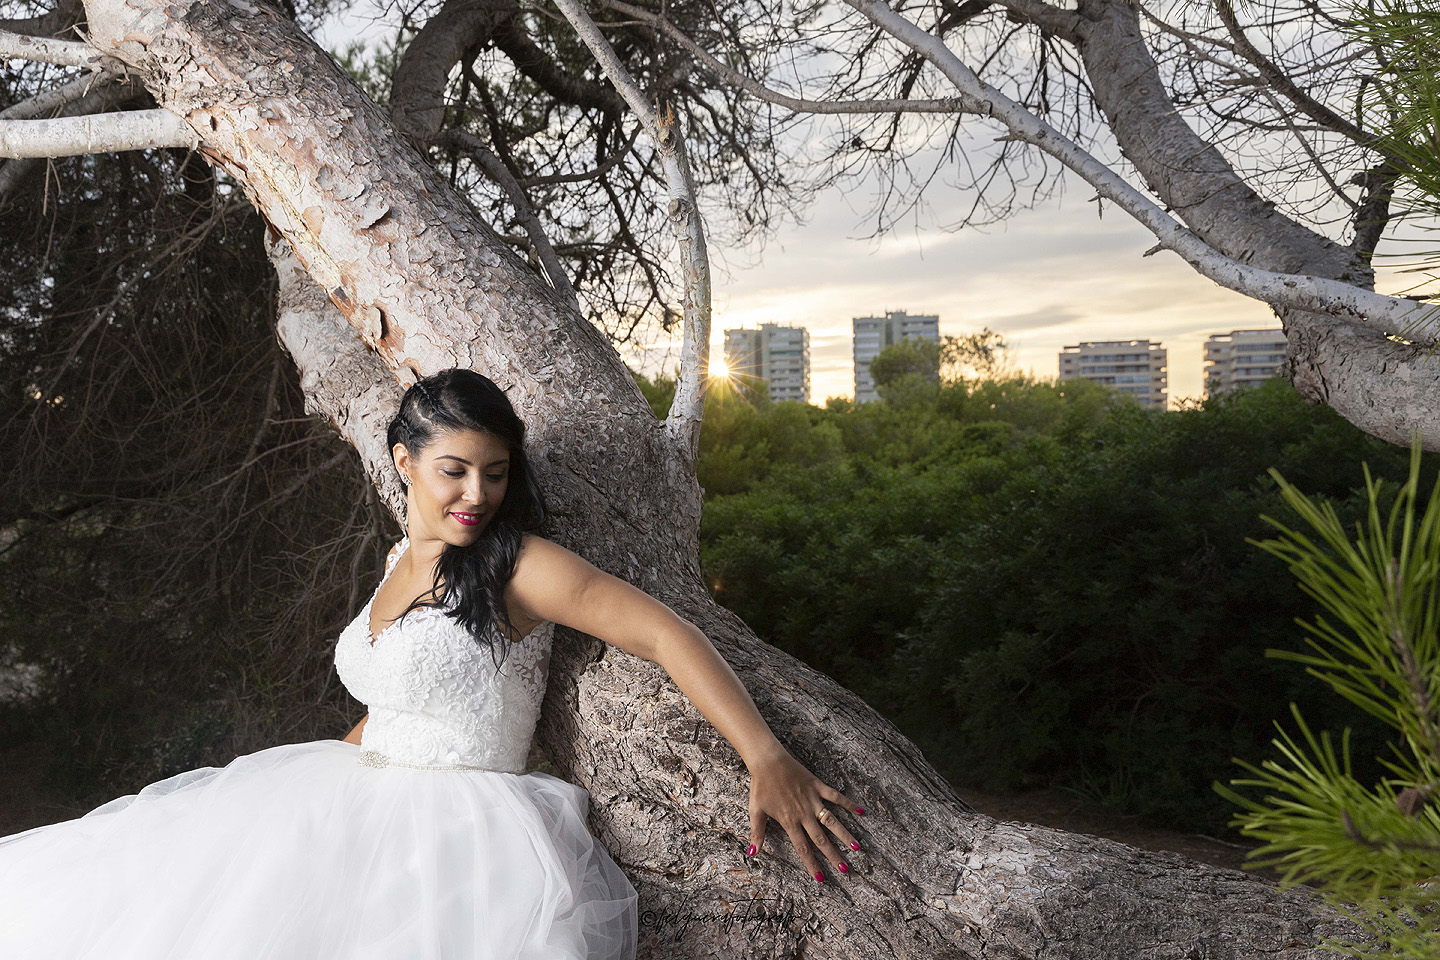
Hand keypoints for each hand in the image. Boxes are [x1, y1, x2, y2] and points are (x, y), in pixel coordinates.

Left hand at [745, 746, 865, 882]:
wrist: (768, 761)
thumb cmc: (760, 786)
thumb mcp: (755, 811)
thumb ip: (757, 833)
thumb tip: (753, 853)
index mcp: (789, 821)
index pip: (803, 848)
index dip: (812, 864)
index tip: (822, 878)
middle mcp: (804, 813)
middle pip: (821, 839)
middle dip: (834, 855)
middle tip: (846, 869)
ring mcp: (813, 800)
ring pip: (832, 821)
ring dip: (845, 835)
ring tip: (857, 847)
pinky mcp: (817, 786)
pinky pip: (836, 796)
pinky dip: (848, 803)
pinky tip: (861, 811)